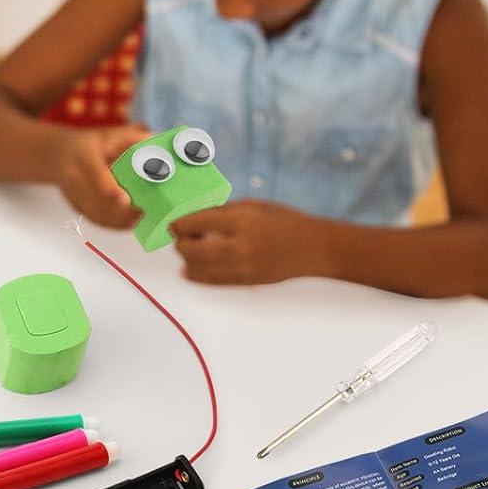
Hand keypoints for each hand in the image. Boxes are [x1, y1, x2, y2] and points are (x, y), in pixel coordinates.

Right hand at [53, 125, 146, 227]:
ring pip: (96, 213)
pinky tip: (129, 224)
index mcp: (84, 156)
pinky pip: (95, 219)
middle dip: (121, 210)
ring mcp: (73, 195)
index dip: (109, 190)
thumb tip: (157, 141)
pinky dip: (113, 224)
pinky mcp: (76, 207)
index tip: (125, 200)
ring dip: (119, 220)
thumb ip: (133, 137)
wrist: (59, 155)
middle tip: (144, 212)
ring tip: (140, 218)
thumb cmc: (90, 144)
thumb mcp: (110, 134)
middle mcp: (74, 177)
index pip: (95, 175)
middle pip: (97, 200)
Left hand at [170, 200, 326, 284]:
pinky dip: (196, 275)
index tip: (175, 224)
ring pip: (197, 269)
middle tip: (180, 237)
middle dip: (180, 243)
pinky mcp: (244, 282)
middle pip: (191, 249)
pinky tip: (189, 269)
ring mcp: (241, 267)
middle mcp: (239, 245)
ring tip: (188, 251)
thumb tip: (194, 216)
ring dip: (186, 260)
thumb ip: (223, 211)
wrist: (312, 249)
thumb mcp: (254, 206)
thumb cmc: (285, 222)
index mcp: (242, 220)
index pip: (196, 223)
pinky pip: (211, 282)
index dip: (179, 224)